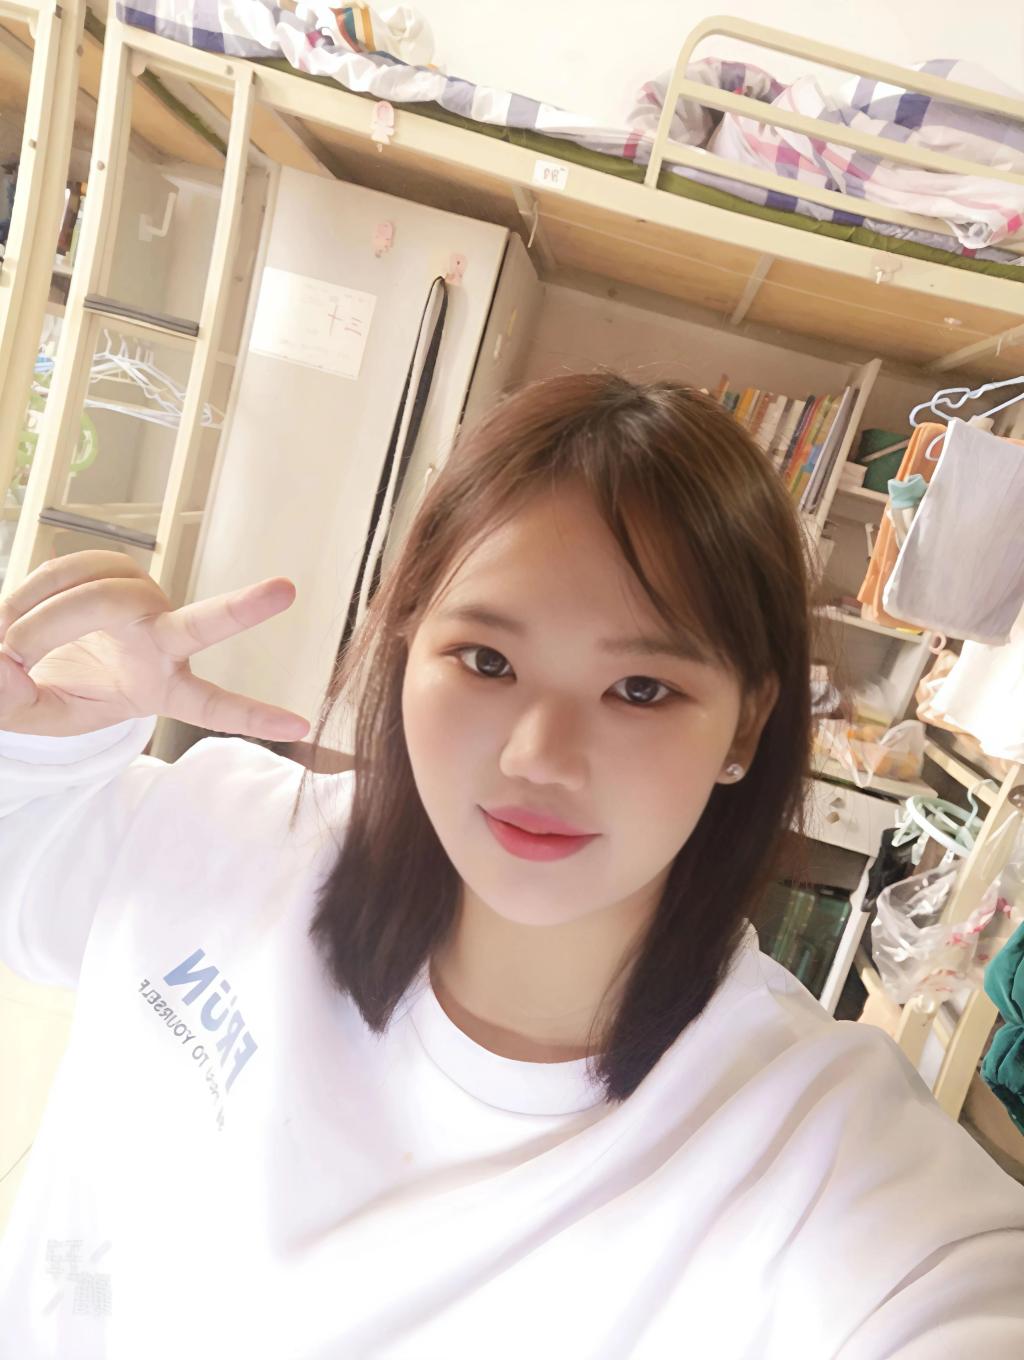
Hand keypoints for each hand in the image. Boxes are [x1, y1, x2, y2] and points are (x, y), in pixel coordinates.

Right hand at [0, 550, 311, 739]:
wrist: (31, 652)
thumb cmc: (54, 690)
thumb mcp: (39, 716)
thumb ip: (18, 704)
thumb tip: (5, 666)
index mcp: (160, 687)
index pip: (213, 703)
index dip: (253, 715)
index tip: (301, 723)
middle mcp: (164, 639)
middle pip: (194, 625)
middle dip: (239, 610)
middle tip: (283, 591)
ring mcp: (143, 598)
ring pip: (103, 596)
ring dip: (43, 620)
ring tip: (8, 647)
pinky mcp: (114, 567)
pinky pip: (72, 569)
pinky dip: (32, 593)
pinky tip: (10, 616)